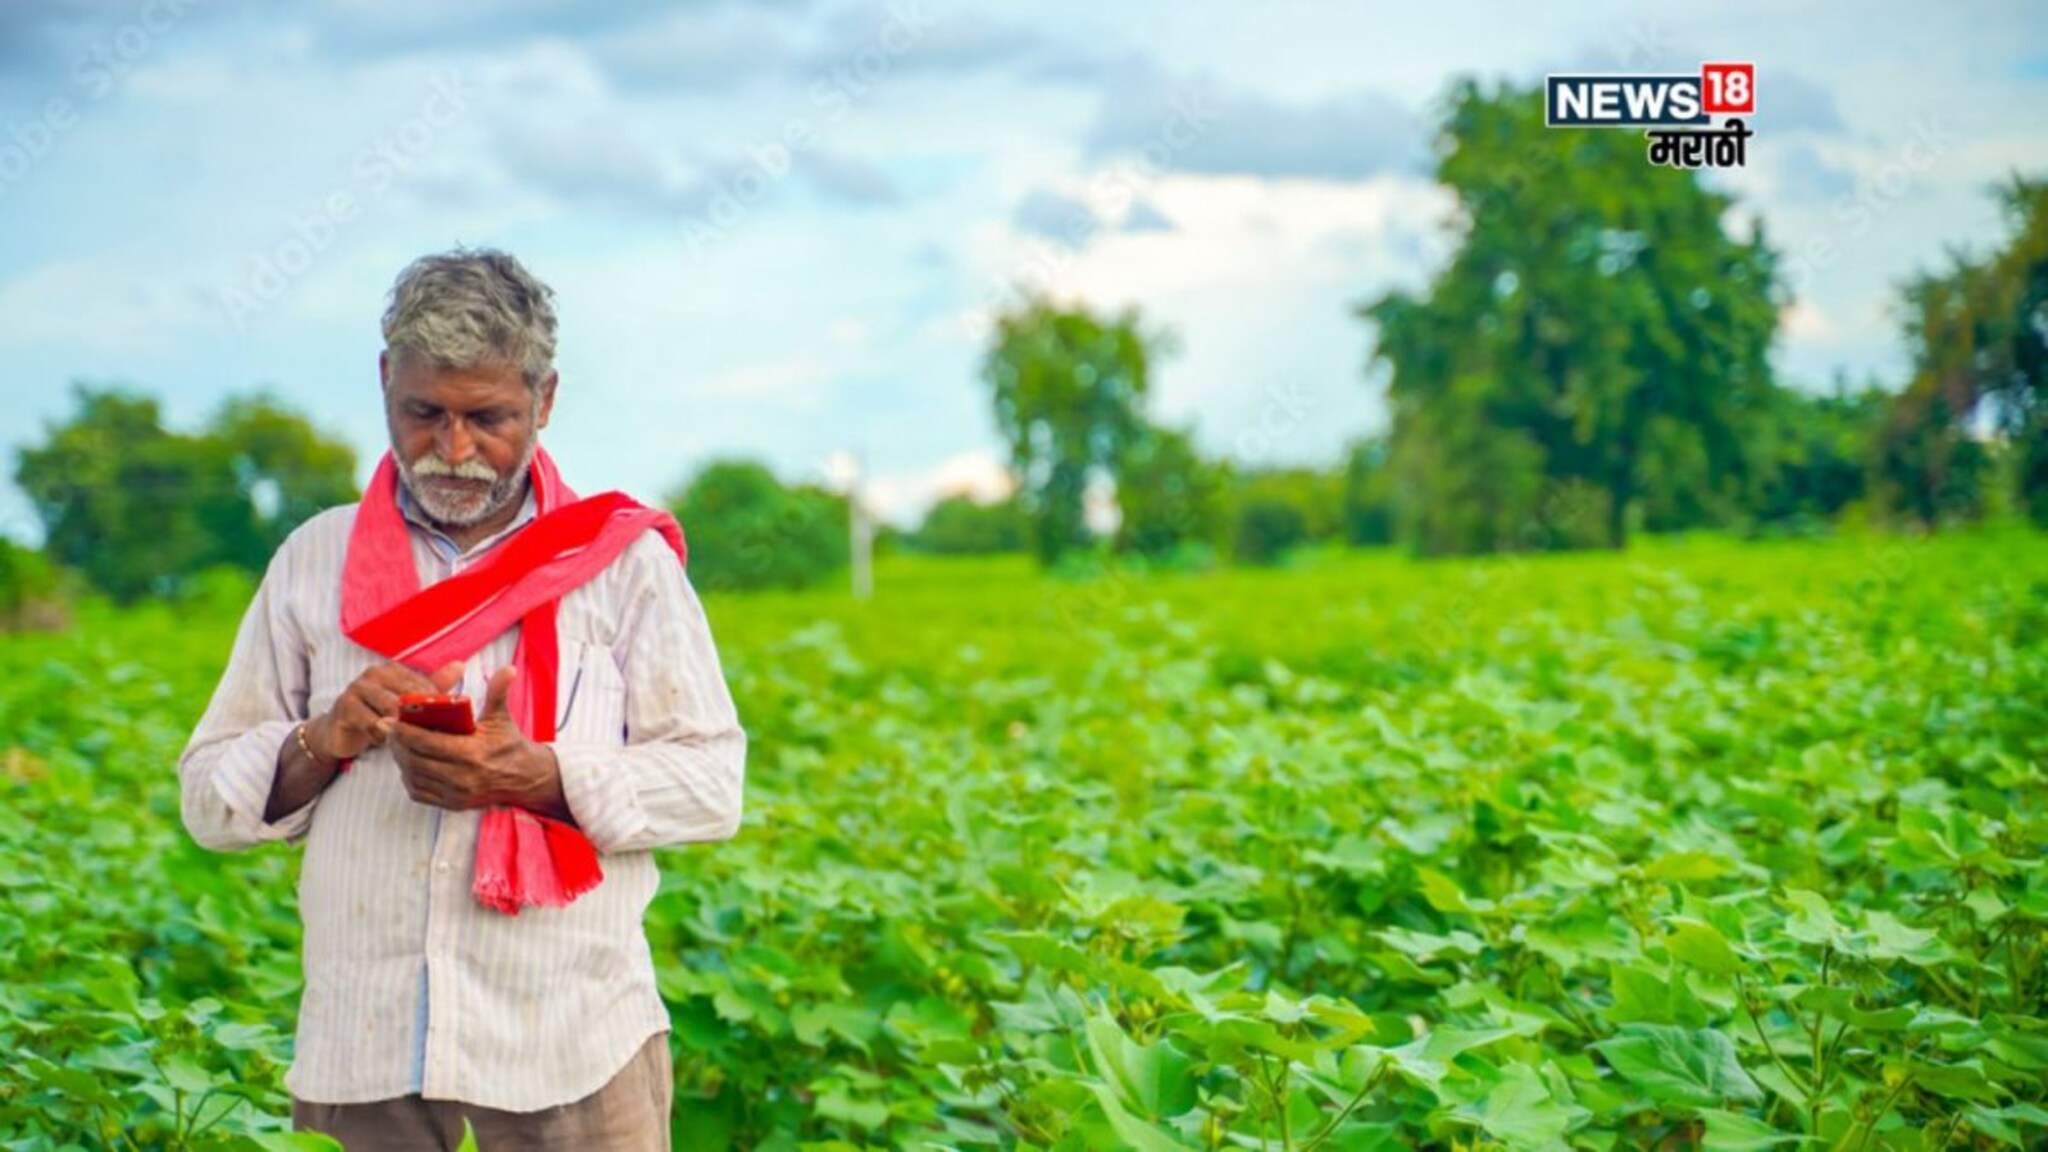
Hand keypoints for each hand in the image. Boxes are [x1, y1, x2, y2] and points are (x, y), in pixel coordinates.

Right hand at [308, 661, 461, 762]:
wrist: (339, 731)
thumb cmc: (378, 715)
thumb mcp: (407, 702)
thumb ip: (432, 686)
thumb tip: (460, 665)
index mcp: (393, 670)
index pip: (422, 686)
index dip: (434, 706)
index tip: (444, 723)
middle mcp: (374, 674)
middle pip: (407, 697)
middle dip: (419, 719)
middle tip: (427, 735)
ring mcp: (357, 688)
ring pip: (390, 711)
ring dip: (400, 729)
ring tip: (404, 739)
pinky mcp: (345, 707)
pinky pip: (372, 724)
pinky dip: (381, 736)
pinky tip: (381, 741)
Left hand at [385, 665, 566, 816]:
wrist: (525, 777)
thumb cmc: (509, 743)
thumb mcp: (502, 717)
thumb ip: (499, 692)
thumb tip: (508, 669)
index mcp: (471, 754)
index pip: (426, 742)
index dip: (404, 731)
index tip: (391, 719)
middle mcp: (462, 778)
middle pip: (414, 760)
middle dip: (397, 743)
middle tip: (388, 728)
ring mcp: (456, 794)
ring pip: (413, 776)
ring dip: (400, 759)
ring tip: (396, 743)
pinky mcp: (452, 804)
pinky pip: (419, 792)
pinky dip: (409, 776)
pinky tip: (408, 762)